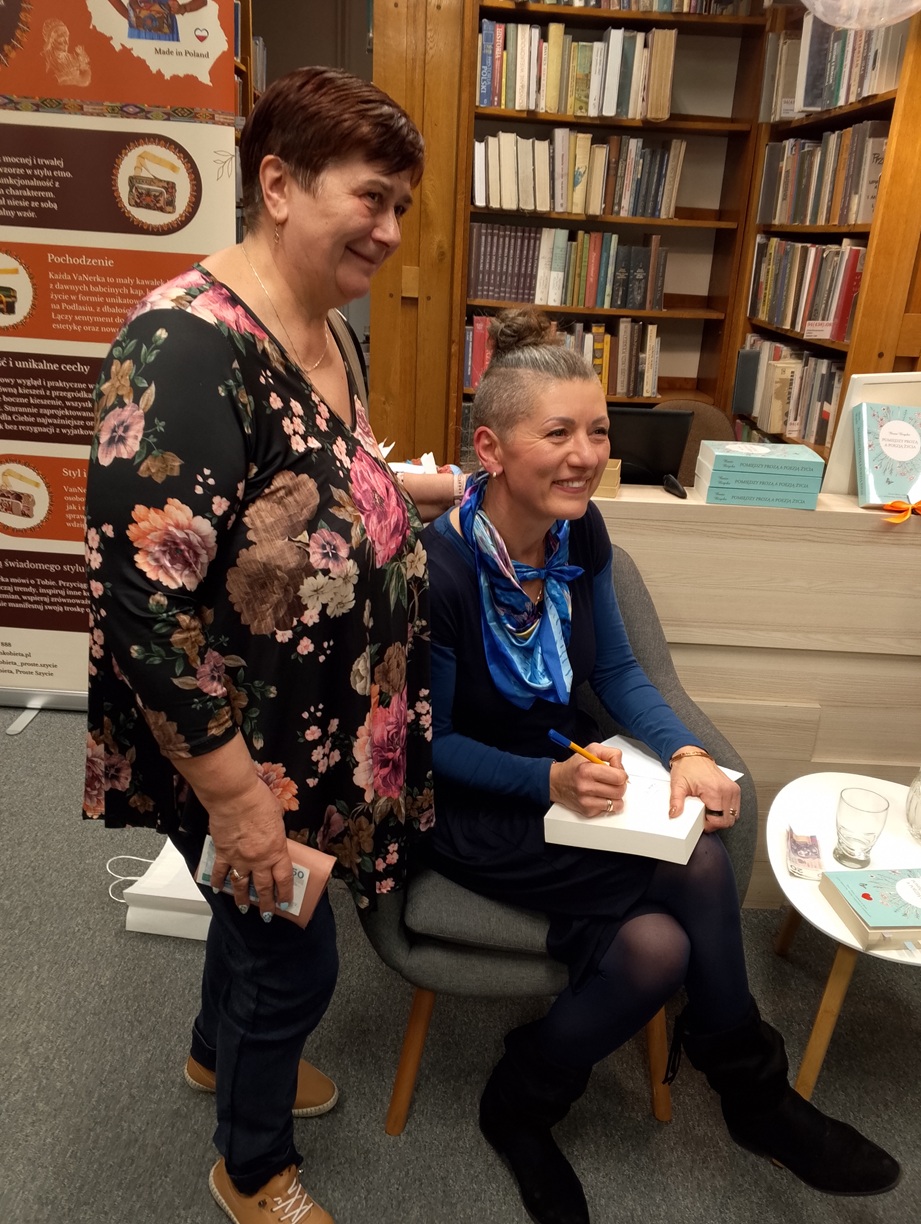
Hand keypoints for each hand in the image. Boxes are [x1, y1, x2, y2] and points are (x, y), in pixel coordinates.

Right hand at [206, 776, 293, 919]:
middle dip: (266, 904)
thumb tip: (274, 836)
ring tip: (244, 908)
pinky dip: (218, 882)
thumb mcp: (278, 818)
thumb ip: (276, 833)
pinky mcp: (222, 853)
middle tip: (266, 915)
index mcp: (277, 851)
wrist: (235, 796)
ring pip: (241, 885)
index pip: (283, 879)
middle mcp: (258, 860)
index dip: (285, 893)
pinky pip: (220, 872)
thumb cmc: (259, 801)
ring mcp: (239, 859)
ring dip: (242, 898)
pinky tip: (218, 889)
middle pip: (263, 888)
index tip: (285, 902)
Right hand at [549, 742, 627, 817]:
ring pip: (617, 803)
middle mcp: (586, 787)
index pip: (619, 777)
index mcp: (587, 770)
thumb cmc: (574, 767)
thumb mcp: (592, 750)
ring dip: (616, 795)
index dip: (621, 774)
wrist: (556, 782)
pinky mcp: (588, 811)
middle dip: (620, 785)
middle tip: (613, 781)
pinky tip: (601, 796)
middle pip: (620, 791)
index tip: (617, 772)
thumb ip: (611, 754)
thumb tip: (621, 766)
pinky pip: (609, 810)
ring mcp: (587, 801)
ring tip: (607, 788)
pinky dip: (608, 803)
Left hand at [668, 751, 740, 832]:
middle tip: (704, 819)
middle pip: (728, 820)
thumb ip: (676, 802)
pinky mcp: (734, 788)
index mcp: (714, 790)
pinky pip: (735, 808)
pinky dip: (727, 812)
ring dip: (722, 818)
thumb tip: (674, 814)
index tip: (701, 823)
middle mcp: (727, 790)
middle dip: (716, 823)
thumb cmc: (687, 767)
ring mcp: (732, 789)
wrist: (693, 754)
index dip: (709, 825)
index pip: (719, 820)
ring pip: (734, 816)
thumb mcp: (677, 785)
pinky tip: (716, 808)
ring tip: (709, 812)